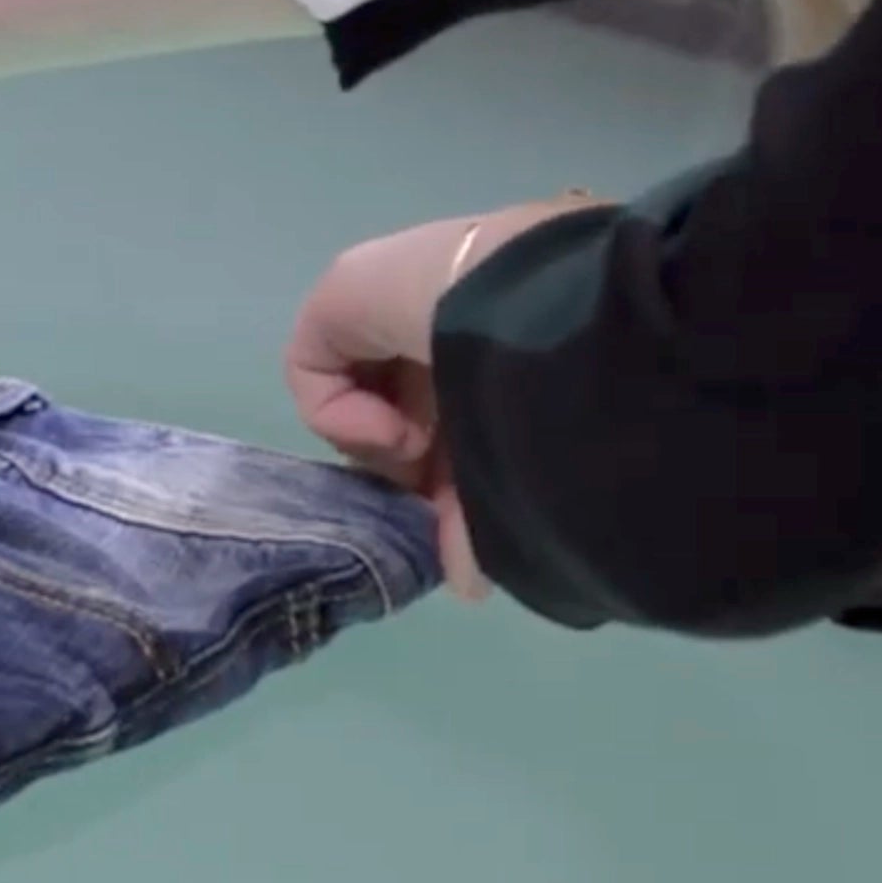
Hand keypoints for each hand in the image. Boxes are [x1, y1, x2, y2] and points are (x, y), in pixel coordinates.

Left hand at [283, 196, 603, 600]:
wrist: (549, 316)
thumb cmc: (564, 383)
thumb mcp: (523, 457)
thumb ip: (487, 514)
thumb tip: (469, 588)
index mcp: (500, 337)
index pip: (450, 415)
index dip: (443, 478)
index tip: (458, 526)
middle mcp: (440, 312)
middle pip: (401, 410)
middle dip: (410, 474)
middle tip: (426, 514)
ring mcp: (387, 300)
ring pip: (359, 399)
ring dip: (384, 448)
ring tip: (422, 461)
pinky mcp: (337, 294)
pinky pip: (316, 372)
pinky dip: (347, 417)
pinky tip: (400, 432)